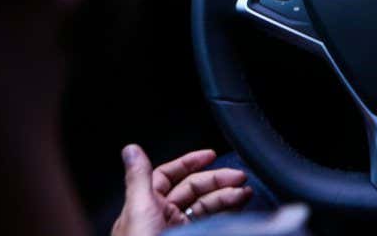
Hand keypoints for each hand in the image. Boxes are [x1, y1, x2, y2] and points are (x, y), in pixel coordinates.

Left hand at [112, 144, 252, 235]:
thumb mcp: (138, 211)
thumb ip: (139, 179)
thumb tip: (132, 149)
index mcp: (145, 205)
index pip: (168, 175)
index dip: (189, 163)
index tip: (210, 155)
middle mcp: (161, 216)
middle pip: (192, 189)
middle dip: (217, 180)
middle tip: (240, 178)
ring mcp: (177, 231)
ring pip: (205, 206)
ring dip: (227, 197)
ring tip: (245, 195)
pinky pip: (212, 222)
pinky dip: (227, 213)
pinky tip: (239, 208)